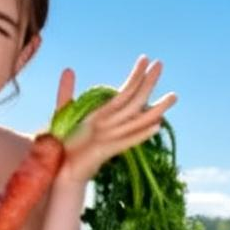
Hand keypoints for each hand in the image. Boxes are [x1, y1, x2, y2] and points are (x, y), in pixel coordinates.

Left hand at [53, 57, 175, 185]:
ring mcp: (111, 138)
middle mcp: (111, 125)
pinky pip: (127, 141)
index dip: (135, 76)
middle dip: (148, 83)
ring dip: (156, 108)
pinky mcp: (105, 151)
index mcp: (103, 115)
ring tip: (173, 96)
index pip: (125, 92)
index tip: (146, 58)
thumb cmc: (62, 145)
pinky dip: (141, 134)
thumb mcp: (63, 114)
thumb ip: (66, 92)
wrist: (57, 171)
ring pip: (138, 120)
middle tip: (162, 63)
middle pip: (135, 101)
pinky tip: (156, 126)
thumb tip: (69, 69)